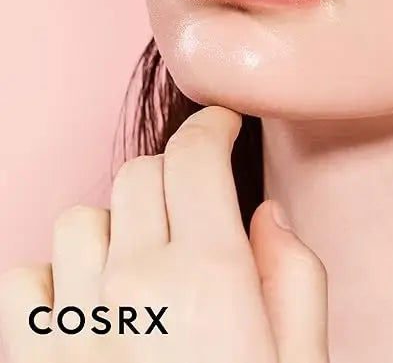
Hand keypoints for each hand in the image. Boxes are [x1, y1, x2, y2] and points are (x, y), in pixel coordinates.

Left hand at [0, 106, 329, 362]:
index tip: (222, 124)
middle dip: (172, 175)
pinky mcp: (29, 357)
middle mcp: (137, 284)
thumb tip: (266, 216)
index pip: (195, 157)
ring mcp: (74, 321)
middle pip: (141, 173)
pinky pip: (25, 278)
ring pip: (81, 218)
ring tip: (140, 270)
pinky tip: (86, 311)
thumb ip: (294, 279)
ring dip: (114, 229)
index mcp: (213, 280)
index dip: (211, 125)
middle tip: (194, 206)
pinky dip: (54, 280)